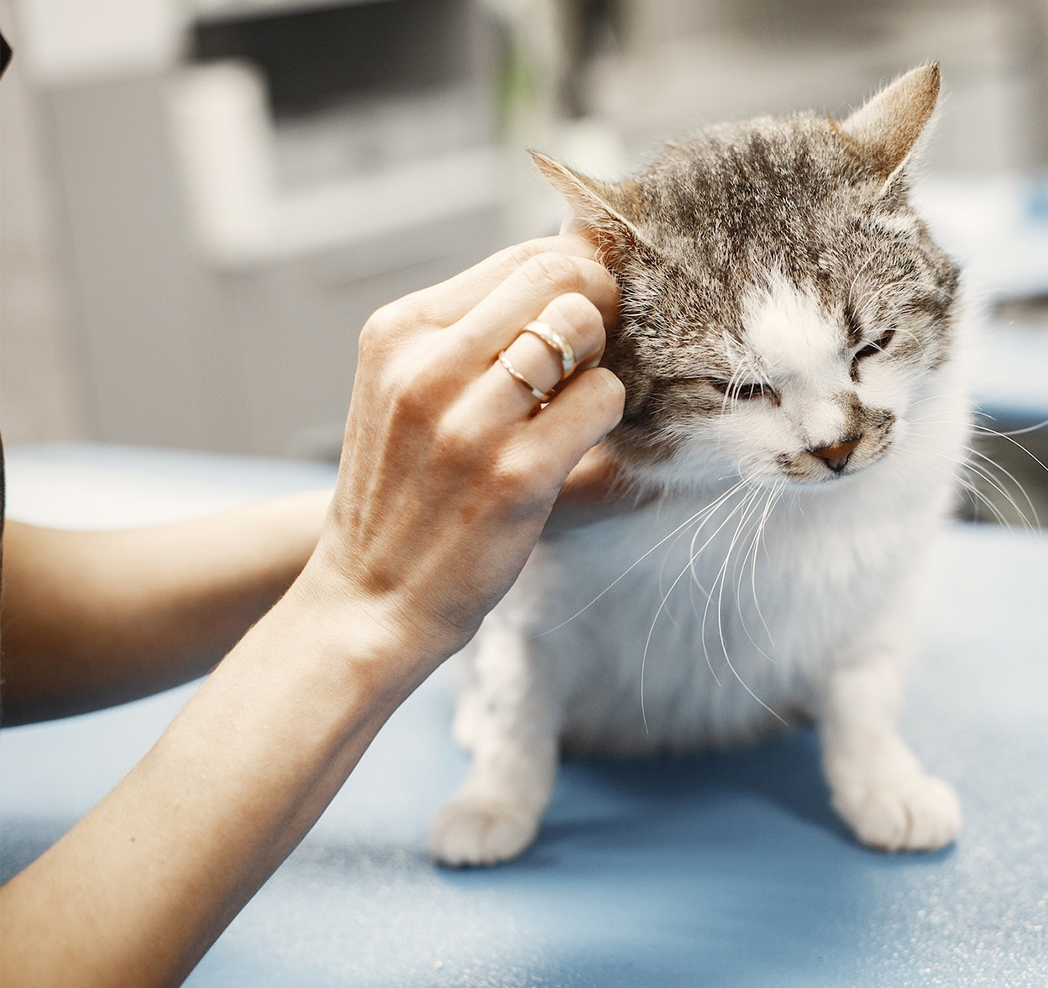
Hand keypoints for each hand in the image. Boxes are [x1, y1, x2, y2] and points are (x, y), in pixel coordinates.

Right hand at [299, 233, 624, 676]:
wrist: (370, 599)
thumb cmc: (405, 490)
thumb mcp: (405, 390)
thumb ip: (470, 331)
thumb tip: (572, 261)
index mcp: (398, 332)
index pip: (520, 260)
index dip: (574, 276)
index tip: (586, 311)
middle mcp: (426, 366)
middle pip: (558, 279)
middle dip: (598, 306)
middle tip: (596, 354)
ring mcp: (470, 421)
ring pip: (583, 329)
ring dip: (600, 362)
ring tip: (576, 403)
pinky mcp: (516, 473)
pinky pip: (602, 398)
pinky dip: (608, 414)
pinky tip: (581, 442)